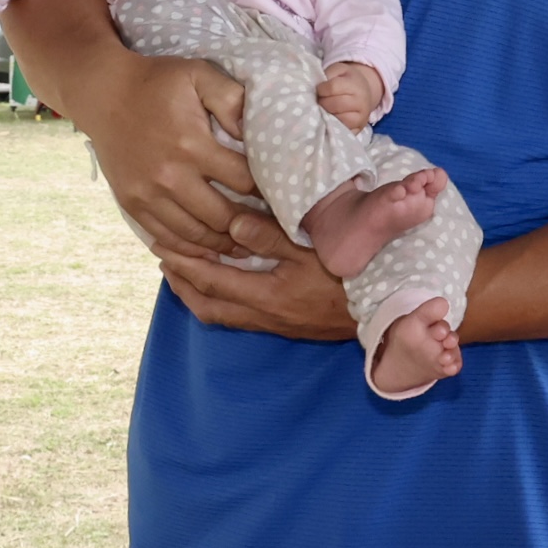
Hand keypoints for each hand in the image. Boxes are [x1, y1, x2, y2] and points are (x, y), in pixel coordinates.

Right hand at [88, 54, 259, 255]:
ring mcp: (148, 195)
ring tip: (246, 245)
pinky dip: (190, 250)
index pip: (243, 182)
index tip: (281, 196)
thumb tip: (255, 131)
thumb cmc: (157, 82)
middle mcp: (170, 177)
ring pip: (196, 236)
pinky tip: (209, 250)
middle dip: (250, 227)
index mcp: (192, 145)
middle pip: (223, 218)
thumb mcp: (198, 74)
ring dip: (223, 244)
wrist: (103, 93)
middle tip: (270, 231)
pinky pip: (167, 238)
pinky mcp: (133, 205)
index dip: (267, 191)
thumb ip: (232, 98)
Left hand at [153, 208, 352, 341]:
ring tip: (184, 272)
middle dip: (182, 283)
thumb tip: (230, 223)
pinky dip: (222, 298)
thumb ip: (270, 236)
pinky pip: (240, 315)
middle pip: (208, 305)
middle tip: (164, 259)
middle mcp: (264, 315)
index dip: (183, 262)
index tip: (161, 243)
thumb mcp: (311, 249)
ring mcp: (276, 323)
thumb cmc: (351, 274)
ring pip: (223, 314)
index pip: (210, 280)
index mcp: (265, 296)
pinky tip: (224, 282)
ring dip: (199, 293)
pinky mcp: (288, 324)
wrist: (386, 313)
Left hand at [314, 62, 385, 132]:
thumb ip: (328, 74)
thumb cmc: (347, 80)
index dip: (321, 89)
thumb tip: (317, 88)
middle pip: (334, 104)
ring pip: (338, 119)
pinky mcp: (358, 130)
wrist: (364, 91)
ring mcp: (361, 118)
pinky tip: (329, 120)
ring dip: (327, 115)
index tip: (319, 89)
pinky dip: (334, 128)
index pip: (332, 87)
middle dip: (322, 102)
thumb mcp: (339, 70)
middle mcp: (361, 102)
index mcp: (355, 85)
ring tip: (325, 110)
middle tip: (320, 100)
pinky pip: (343, 132)